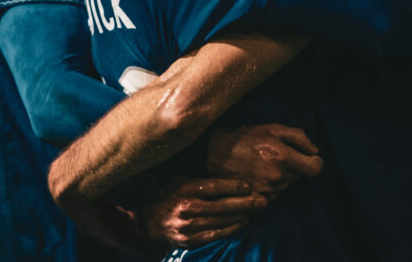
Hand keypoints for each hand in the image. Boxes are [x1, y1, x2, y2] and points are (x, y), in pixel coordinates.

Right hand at [141, 177, 266, 248]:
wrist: (148, 220)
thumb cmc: (169, 194)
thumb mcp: (181, 180)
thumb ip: (202, 179)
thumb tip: (230, 172)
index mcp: (184, 188)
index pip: (214, 186)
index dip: (234, 186)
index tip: (249, 186)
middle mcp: (187, 208)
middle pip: (223, 206)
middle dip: (246, 204)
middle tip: (263, 201)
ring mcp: (188, 226)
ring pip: (223, 221)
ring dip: (243, 217)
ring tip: (257, 211)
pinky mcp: (190, 240)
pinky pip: (216, 234)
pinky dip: (232, 229)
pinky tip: (243, 223)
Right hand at [205, 123, 322, 199]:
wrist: (215, 153)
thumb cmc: (245, 137)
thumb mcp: (273, 128)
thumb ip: (298, 137)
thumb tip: (315, 151)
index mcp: (284, 158)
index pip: (316, 169)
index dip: (315, 162)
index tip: (307, 157)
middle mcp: (278, 178)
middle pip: (301, 177)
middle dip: (295, 167)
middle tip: (278, 156)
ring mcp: (269, 191)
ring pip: (288, 185)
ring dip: (283, 176)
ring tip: (265, 164)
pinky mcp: (259, 199)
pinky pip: (276, 194)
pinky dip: (272, 185)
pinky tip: (259, 175)